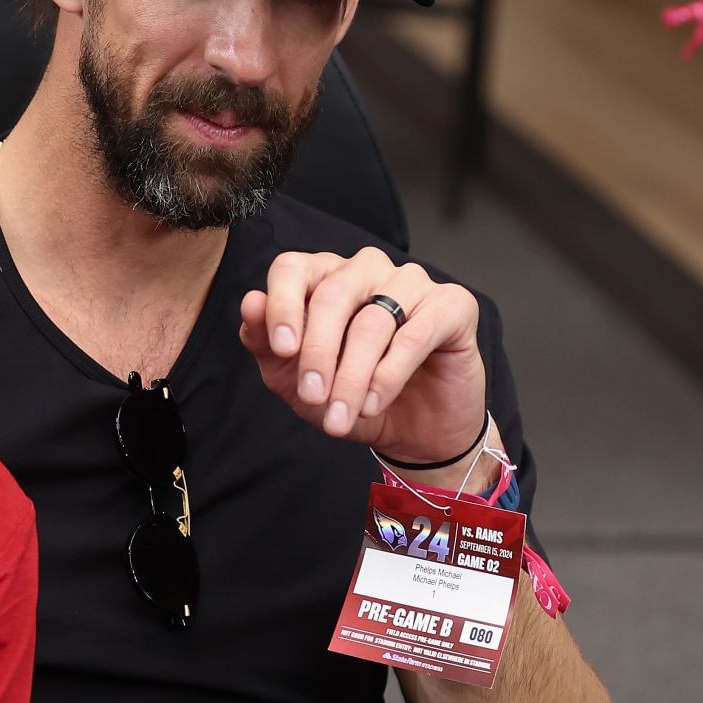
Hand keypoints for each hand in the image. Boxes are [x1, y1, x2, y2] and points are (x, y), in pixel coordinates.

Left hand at [240, 248, 487, 468]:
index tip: (283, 351)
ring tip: (341, 415)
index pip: (293, 268)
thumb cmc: (350, 396)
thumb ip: (268, 343)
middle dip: (318, 352)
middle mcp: (367, 270)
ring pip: (373, 320)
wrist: (412, 433)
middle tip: (312, 397)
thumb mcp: (295, 380)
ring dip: (353, 376)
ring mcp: (412, 283)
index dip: (283, 306)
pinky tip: (374, 402)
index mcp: (324, 278)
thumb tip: (250, 302)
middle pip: (333, 294)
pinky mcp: (452, 305)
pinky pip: (417, 333)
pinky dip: (389, 374)